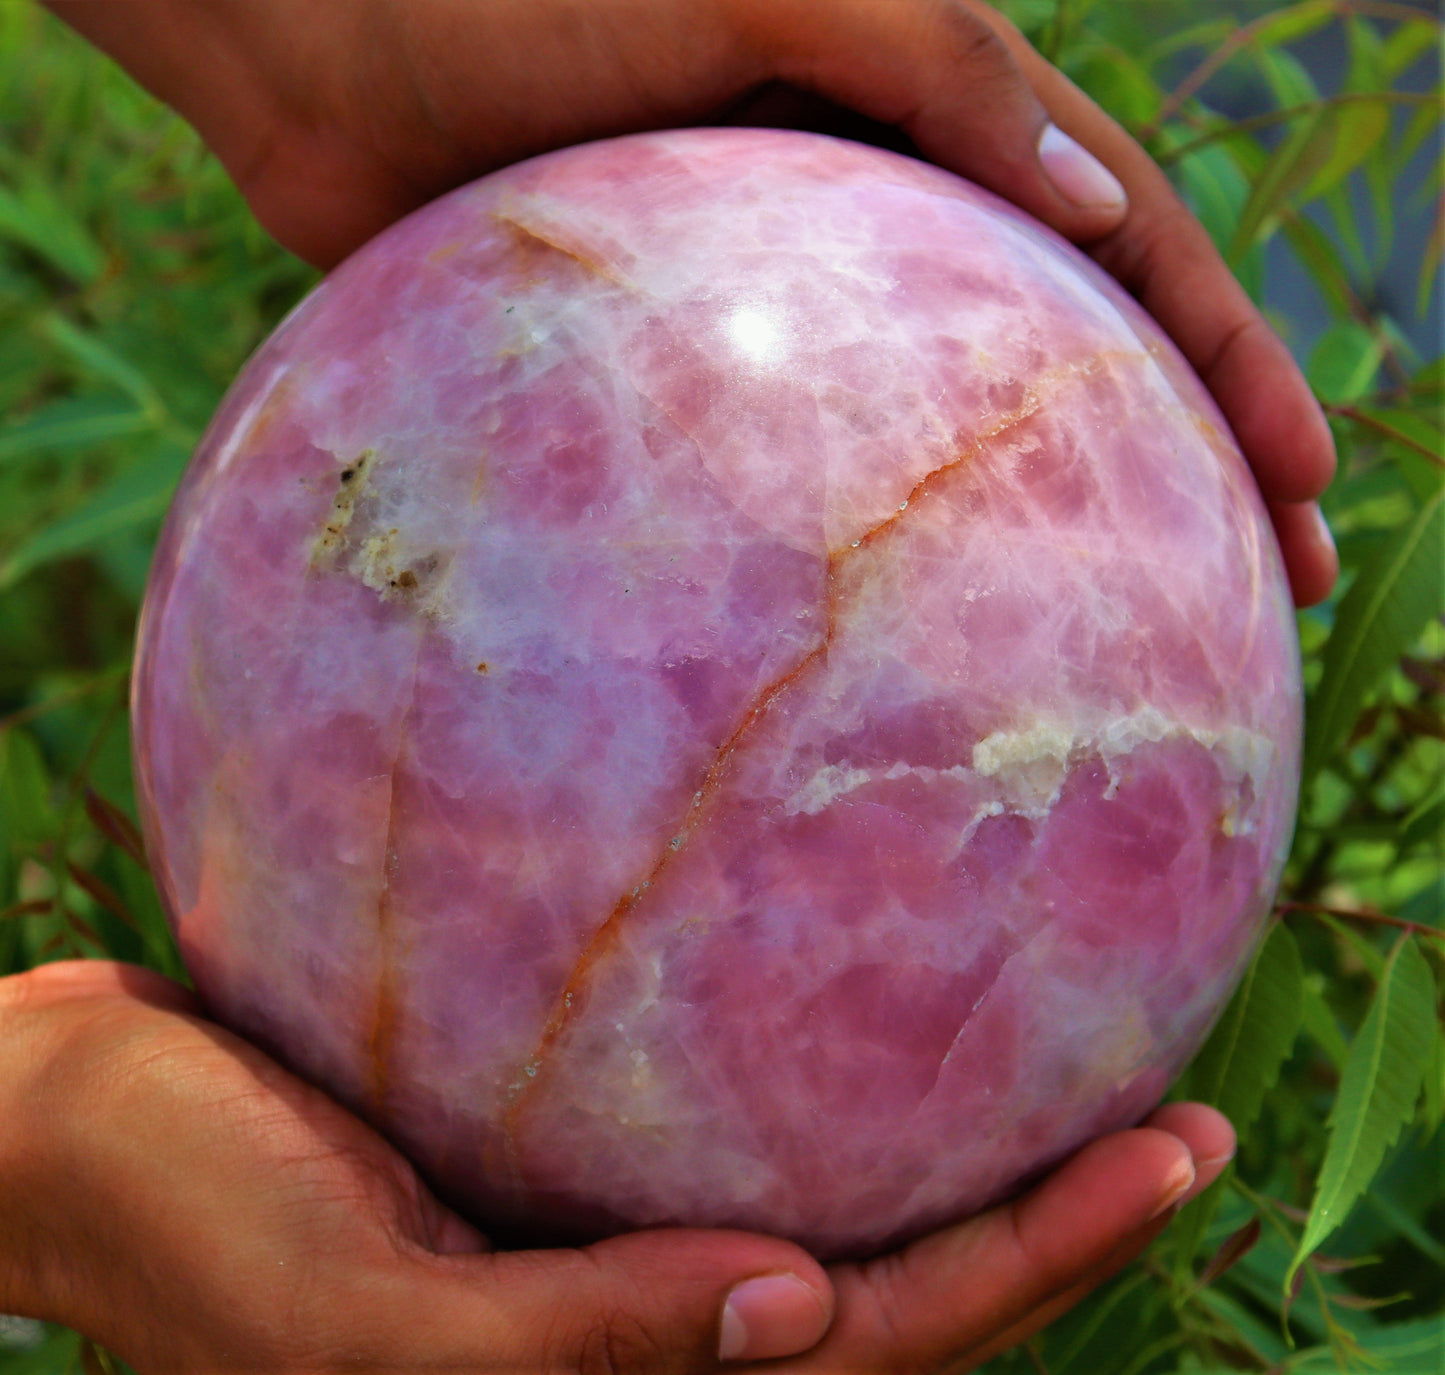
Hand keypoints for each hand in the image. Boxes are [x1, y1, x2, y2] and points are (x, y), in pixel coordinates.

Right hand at [1, 960, 1232, 1372]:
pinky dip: (824, 1067)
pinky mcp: (559, 1150)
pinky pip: (725, 1112)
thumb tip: (798, 1316)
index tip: (1176, 1149)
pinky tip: (879, 986)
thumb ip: (574, 1345)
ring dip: (963, 1148)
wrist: (78, 1121)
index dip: (1038, 1263)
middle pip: (894, 1286)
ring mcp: (605, 1235)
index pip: (880, 1342)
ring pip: (829, 1204)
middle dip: (1052, 1215)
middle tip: (1188, 1111)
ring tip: (1090, 1047)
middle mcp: (637, 1320)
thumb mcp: (360, 1322)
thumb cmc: (182, 1224)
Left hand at [45, 0, 1335, 605]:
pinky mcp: (684, 380)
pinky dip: (864, 548)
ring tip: (1131, 641)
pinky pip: (800, 477)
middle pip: (1068, 353)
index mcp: (921, 114)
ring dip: (1043, 532)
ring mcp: (785, 313)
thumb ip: (932, 68)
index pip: (1124, 242)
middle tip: (1276, 588)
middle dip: (1185, 465)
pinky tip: (895, 646)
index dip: (1229, 357)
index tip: (1309, 476)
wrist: (320, 40)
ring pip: (949, 431)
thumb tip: (1105, 209)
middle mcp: (874, 217)